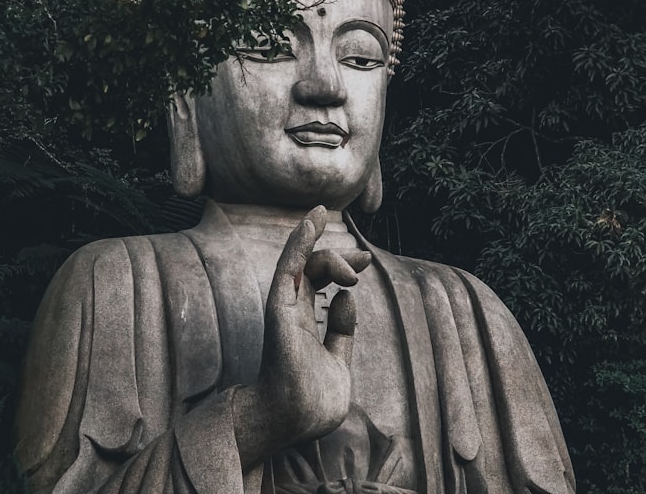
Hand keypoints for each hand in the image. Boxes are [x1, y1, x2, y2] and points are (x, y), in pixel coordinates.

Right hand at [233, 206, 370, 466]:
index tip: (364, 263)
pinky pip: (288, 270)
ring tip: (354, 258)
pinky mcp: (281, 310)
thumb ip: (342, 333)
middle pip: (311, 268)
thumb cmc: (312, 402)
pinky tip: (312, 222)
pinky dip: (299, 243)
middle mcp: (291, 313)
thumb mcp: (338, 363)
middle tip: (364, 258)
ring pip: (300, 262)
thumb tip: (347, 298)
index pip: (318, 283)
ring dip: (322, 246)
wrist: (294, 422)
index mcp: (303, 324)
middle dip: (338, 257)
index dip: (341, 267)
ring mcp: (284, 310)